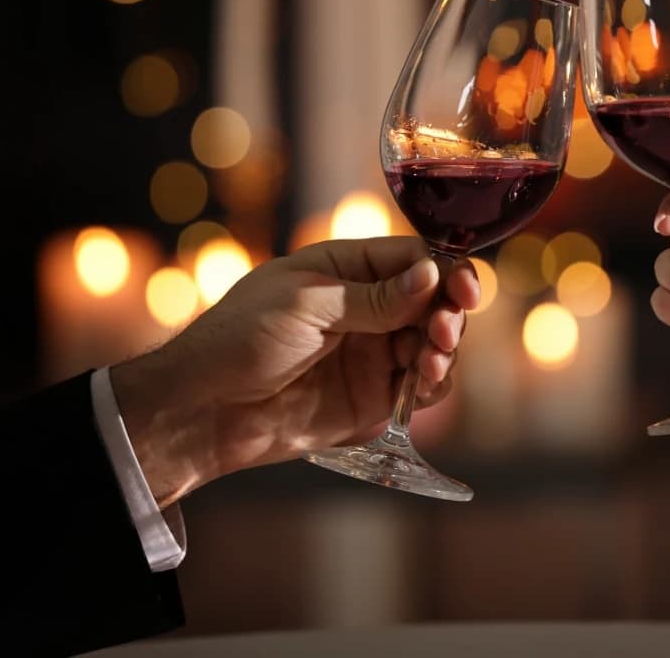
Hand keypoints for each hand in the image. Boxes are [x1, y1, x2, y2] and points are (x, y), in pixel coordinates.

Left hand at [111, 237, 478, 506]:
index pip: (414, 259)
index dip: (446, 272)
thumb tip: (431, 275)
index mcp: (347, 269)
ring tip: (432, 358)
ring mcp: (371, 353)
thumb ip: (373, 297)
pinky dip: (432, 385)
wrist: (206, 409)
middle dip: (448, 313)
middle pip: (433, 303)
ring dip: (444, 349)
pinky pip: (419, 388)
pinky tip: (424, 384)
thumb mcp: (308, 304)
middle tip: (445, 329)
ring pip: (433, 345)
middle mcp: (367, 308)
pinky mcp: (372, 397)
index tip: (463, 289)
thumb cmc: (241, 338)